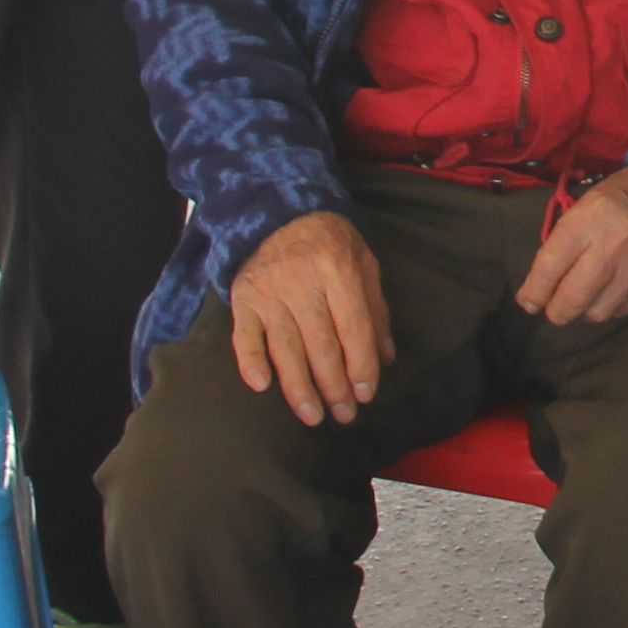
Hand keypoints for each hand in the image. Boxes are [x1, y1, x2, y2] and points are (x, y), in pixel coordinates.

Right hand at [229, 210, 389, 427]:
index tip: (366, 395)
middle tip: (344, 416)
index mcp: (338, 269)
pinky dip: (251, 361)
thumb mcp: (363, 263)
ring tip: (312, 416)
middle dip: (334, 386)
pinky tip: (262, 386)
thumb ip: (374, 309)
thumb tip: (384, 358)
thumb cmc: (329, 242)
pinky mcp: (243, 298)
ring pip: (285, 347)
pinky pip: (244, 335)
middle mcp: (302, 280)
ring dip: (299, 387)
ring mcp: (269, 290)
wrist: (277, 211)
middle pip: (321, 343)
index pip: (353, 327)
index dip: (360, 364)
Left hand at [521, 160, 627, 331]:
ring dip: (585, 310)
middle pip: (572, 299)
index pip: (550, 267)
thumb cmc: (626, 193)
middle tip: (554, 308)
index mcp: (589, 218)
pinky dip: (611, 306)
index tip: (528, 301)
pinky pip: (623, 311)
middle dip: (556, 311)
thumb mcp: (587, 201)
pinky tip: (611, 291)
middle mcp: (613, 246)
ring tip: (586, 297)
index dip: (534, 292)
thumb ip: (565, 239)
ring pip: (597, 312)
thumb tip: (542, 281)